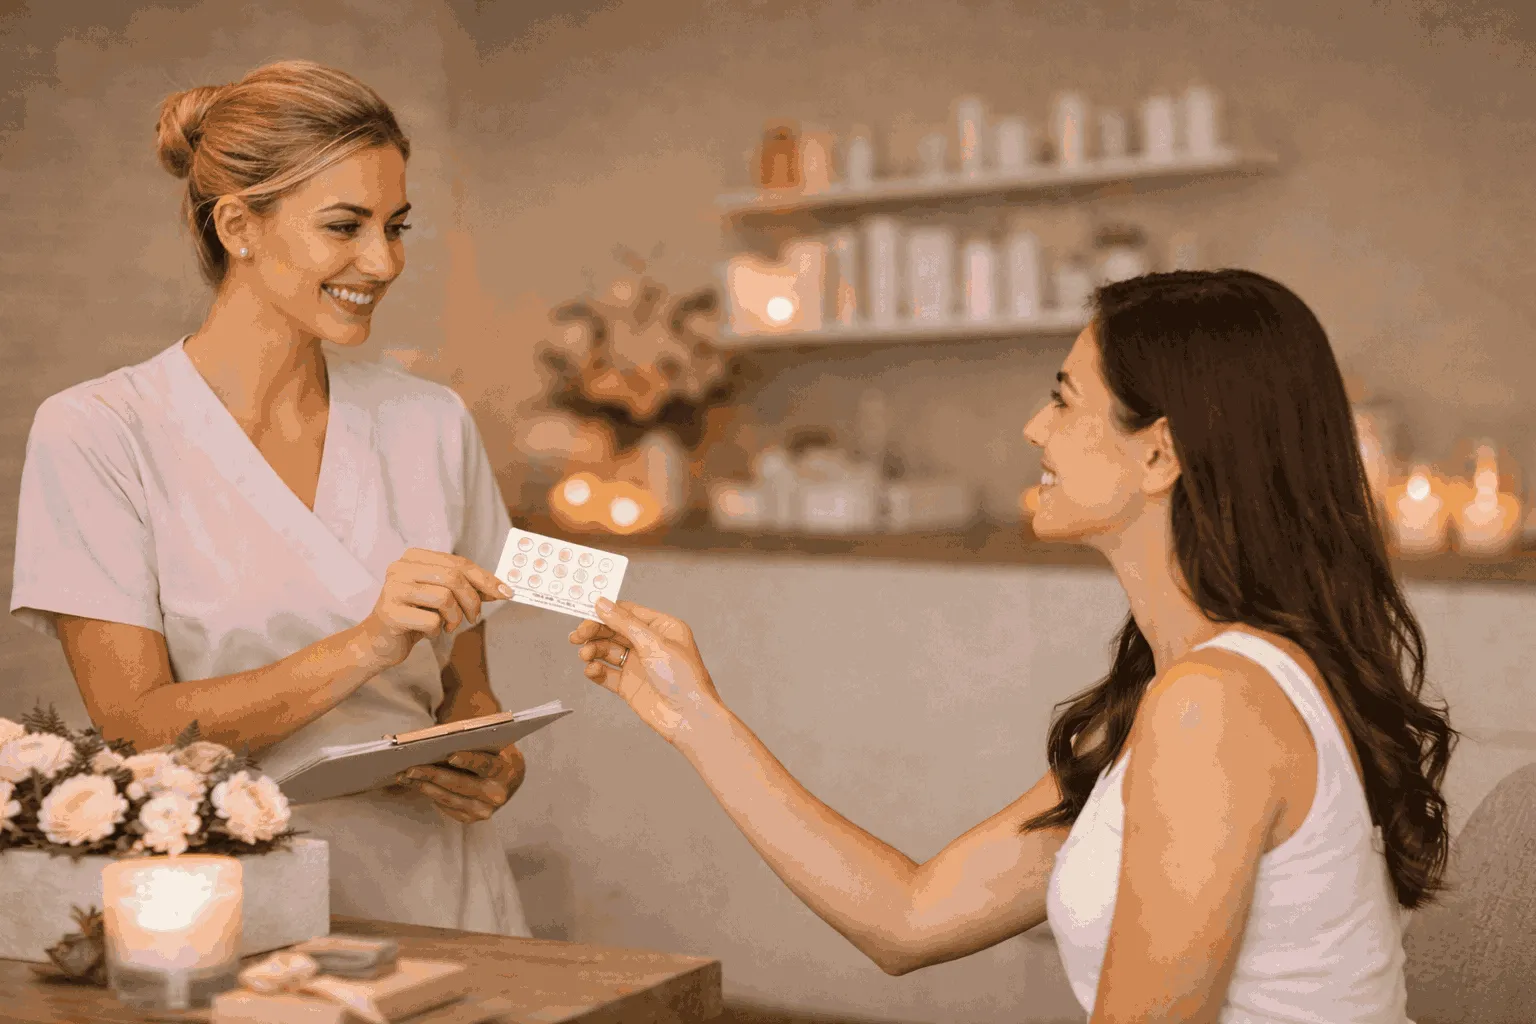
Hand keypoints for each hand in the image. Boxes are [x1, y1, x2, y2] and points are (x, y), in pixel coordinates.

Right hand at [360, 549, 510, 666]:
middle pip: (453, 578)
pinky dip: (438, 630)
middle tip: (474, 617)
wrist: (378, 642)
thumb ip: (467, 589)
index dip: (485, 578)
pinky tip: (430, 632)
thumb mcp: (442, 598)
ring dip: (455, 617)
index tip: (506, 592)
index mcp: (414, 557)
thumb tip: (501, 588)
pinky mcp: (390, 612)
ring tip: (449, 626)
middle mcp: (401, 568)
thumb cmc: (414, 616)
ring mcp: (393, 589)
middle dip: (472, 600)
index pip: (458, 563)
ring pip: (444, 597)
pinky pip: (431, 620)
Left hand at [392, 744, 525, 822]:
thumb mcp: (486, 742)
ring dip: (425, 786)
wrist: (505, 776)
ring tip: (405, 776)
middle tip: (411, 768)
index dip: (469, 760)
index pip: (487, 765)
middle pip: (461, 784)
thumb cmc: (490, 751)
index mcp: (507, 770)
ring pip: (449, 798)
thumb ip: (464, 739)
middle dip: (434, 775)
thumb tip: (426, 738)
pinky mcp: (471, 818)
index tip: (450, 755)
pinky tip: (415, 784)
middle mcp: (498, 794)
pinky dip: (429, 794)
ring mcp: (485, 810)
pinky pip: (446, 806)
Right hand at [569, 599, 722, 744]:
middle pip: (614, 631)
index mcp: (662, 628)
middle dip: (594, 632)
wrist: (689, 718)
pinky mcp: (630, 685)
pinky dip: (596, 670)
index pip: (628, 612)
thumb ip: (625, 623)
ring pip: (608, 651)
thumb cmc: (684, 678)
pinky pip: (607, 673)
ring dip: (593, 651)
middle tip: (577, 636)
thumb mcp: (653, 643)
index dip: (605, 612)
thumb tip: (603, 604)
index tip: (584, 613)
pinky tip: (592, 670)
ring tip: (585, 655)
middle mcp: (649, 644)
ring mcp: (639, 665)